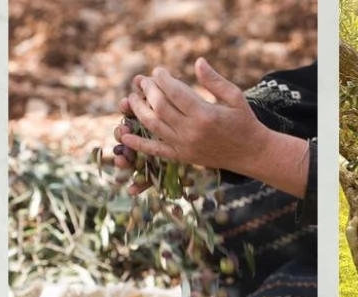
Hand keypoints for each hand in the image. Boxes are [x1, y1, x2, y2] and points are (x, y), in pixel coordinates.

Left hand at [114, 58, 309, 197]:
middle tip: (141, 81)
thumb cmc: (244, 121)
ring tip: (130, 98)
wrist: (251, 153)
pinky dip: (138, 143)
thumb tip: (197, 61)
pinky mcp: (180, 157)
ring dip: (139, 110)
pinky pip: (154, 150)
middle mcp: (191, 131)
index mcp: (205, 114)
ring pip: (153, 125)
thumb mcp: (234, 97)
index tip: (157, 71)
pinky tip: (124, 135)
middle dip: (148, 91)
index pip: (175, 92)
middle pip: (160, 107)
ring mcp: (184, 145)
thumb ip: (214, 80)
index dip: (162, 79)